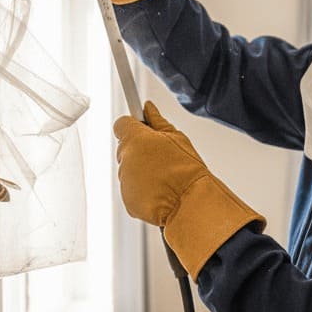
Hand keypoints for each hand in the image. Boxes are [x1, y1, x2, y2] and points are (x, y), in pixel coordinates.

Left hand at [114, 102, 264, 278]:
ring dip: (142, 173)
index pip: (122, 124)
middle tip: (162, 158)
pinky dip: (144, 192)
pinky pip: (133, 191)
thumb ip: (158, 121)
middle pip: (126, 149)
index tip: (142, 129)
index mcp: (135, 140)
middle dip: (140, 152)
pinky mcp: (128, 201)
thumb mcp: (177, 138)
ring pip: (129, 171)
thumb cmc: (187, 171)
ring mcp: (125, 182)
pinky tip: (161, 191)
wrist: (190, 203)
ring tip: (165, 178)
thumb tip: (148, 108)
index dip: (133, 126)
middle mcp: (125, 160)